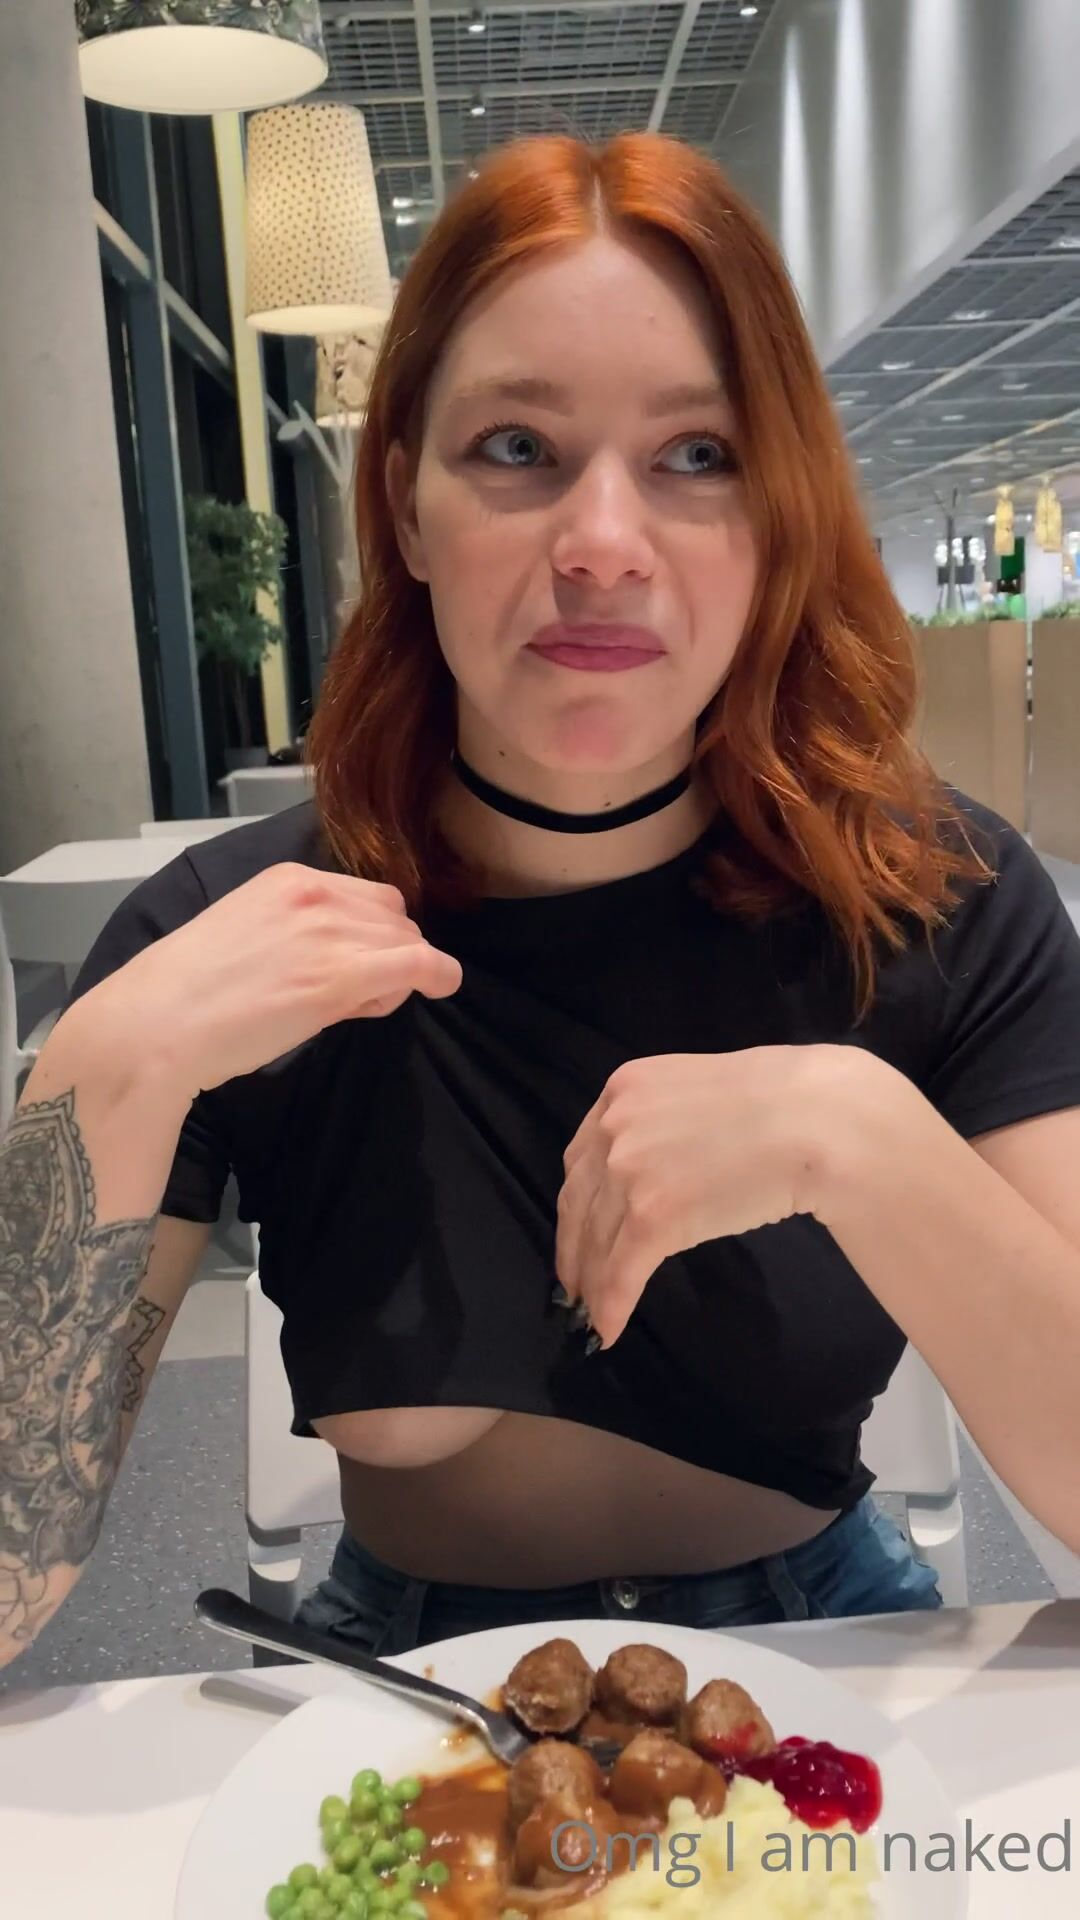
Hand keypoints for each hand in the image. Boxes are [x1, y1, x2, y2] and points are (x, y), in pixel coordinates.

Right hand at [72, 863, 462, 1101]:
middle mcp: (315, 894)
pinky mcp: (343, 976)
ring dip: (397, 973)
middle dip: (387, 952)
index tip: (350, 968)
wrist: (157, 1024)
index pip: (363, 897)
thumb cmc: (188, 993)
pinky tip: (444, 986)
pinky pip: (419, 964)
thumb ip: (296, 937)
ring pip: (406, 942)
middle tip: (357, 995)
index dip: (368, 935)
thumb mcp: (244, 936)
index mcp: (287, 879)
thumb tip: (342, 966)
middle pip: (392, 916)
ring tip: (357, 1006)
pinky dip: (440, 974)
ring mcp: (330, 932)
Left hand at [555, 1045, 863, 1347]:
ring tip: (590, 1312)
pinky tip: (608, 1330)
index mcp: (625, 1088)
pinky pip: (620, 1271)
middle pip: (579, 1202)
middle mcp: (615, 1126)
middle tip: (573, 1283)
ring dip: (590, 1284)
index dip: (577, 1204)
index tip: (576, 1231)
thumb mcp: (699, 1091)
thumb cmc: (781, 1102)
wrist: (814, 1120)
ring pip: (597, 1241)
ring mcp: (629, 1171)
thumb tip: (661, 1167)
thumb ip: (665, 1122)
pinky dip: (610, 1305)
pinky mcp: (652, 1215)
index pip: (583, 1159)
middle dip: (574, 1249)